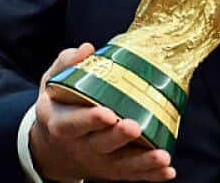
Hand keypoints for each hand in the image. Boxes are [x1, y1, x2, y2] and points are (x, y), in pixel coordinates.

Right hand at [30, 43, 176, 181]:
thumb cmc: (57, 108)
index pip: (73, 123)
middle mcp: (79, 146)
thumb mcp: (52, 84)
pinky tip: (168, 171)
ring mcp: (97, 162)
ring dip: (142, 162)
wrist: (51, 149)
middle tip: (134, 126)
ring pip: (121, 165)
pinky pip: (133, 175)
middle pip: (100, 144)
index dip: (89, 120)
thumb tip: (88, 49)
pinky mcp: (112, 172)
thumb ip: (66, 64)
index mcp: (60, 123)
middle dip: (118, 137)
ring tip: (162, 156)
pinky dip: (151, 175)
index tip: (107, 113)